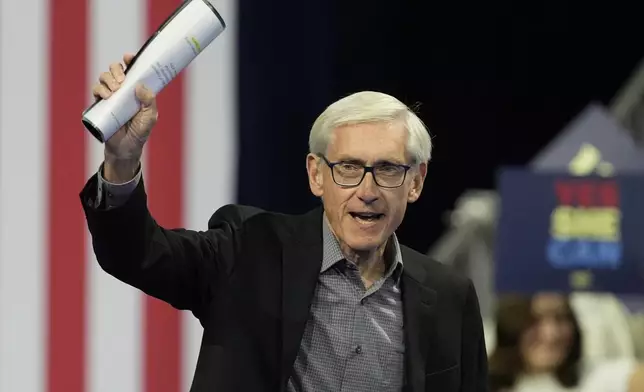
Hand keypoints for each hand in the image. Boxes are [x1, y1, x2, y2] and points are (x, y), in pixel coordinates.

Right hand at [92, 53, 157, 181]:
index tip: (129, 57)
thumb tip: (140, 85)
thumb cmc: (140, 131)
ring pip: (103, 77)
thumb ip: (149, 102)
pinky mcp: (99, 105)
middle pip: (114, 69)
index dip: (130, 60)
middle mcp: (122, 90)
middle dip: (116, 69)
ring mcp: (110, 96)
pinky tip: (106, 96)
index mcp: (135, 89)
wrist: (125, 148)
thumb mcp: (150, 117)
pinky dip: (99, 90)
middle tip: (121, 81)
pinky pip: (95, 91)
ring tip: (114, 91)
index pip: (132, 70)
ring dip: (107, 79)